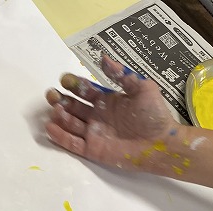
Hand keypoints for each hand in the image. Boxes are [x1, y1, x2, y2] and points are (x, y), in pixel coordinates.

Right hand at [45, 55, 177, 168]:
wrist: (161, 143)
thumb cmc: (154, 116)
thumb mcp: (142, 88)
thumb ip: (122, 75)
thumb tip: (103, 58)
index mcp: (107, 101)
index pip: (85, 91)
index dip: (74, 85)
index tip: (65, 80)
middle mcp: (97, 116)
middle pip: (73, 106)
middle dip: (61, 99)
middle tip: (52, 94)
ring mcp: (93, 133)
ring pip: (70, 123)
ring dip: (60, 115)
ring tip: (56, 109)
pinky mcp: (92, 150)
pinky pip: (72, 143)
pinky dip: (60, 137)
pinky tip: (50, 127)